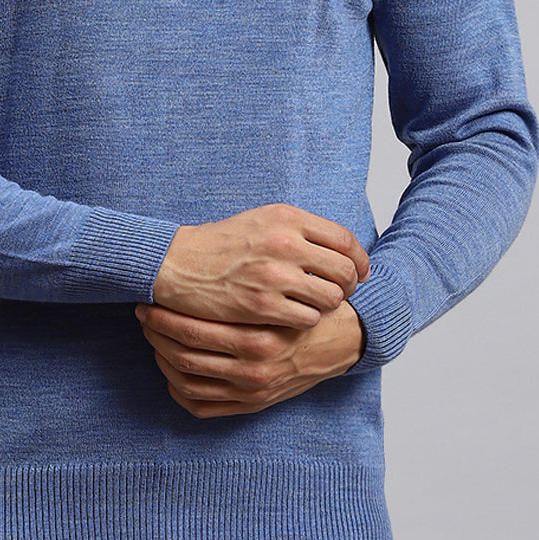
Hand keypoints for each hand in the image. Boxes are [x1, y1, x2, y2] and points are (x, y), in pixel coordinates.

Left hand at [135, 301, 365, 418]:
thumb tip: (194, 268)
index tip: (150, 300)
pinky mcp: (251, 406)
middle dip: (157, 334)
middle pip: (185, 356)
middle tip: (144, 313)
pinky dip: (178, 389)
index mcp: (259, 338)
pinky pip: (201, 406)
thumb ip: (246, 282)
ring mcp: (252, 392)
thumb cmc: (304, 305)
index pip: (194, 331)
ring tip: (153, 335)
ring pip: (188, 381)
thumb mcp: (282, 288)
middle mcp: (254, 370)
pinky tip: (170, 368)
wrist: (341, 340)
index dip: (164, 316)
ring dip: (162, 358)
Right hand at [152, 204, 368, 329]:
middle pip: (344, 270)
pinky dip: (306, 321)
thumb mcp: (262, 221)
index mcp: (287, 217)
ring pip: (330, 297)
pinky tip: (294, 317)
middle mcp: (285, 242)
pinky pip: (308, 318)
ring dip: (328, 306)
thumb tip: (339, 248)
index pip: (344, 239)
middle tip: (341, 294)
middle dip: (349, 286)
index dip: (359, 260)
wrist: (179, 264)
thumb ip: (299, 230)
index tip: (359, 272)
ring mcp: (275, 275)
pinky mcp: (263, 304)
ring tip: (316, 306)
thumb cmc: (221, 244)